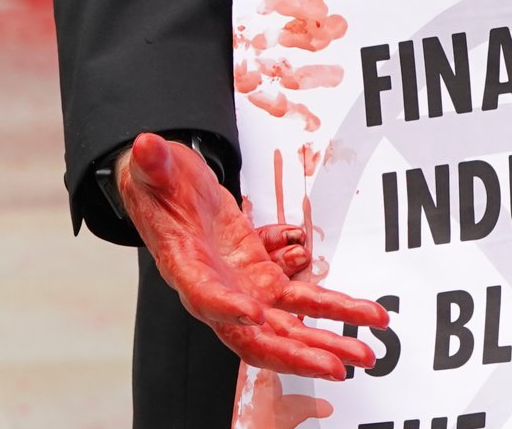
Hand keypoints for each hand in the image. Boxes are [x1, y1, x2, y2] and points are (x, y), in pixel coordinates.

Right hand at [117, 132, 385, 379]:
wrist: (172, 188)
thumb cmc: (161, 184)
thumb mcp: (155, 168)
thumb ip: (153, 164)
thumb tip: (145, 146)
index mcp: (185, 266)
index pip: (204, 294)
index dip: (225, 307)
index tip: (253, 313)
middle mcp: (216, 288)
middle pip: (253, 333)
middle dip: (294, 353)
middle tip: (337, 366)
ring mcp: (243, 286)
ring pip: (285, 326)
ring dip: (325, 340)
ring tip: (366, 351)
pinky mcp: (263, 277)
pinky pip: (302, 298)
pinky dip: (333, 305)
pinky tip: (366, 312)